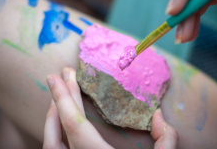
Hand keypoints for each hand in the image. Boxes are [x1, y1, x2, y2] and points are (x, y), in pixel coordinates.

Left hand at [43, 67, 177, 148]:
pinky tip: (62, 128)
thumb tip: (158, 115)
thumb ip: (165, 140)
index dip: (64, 97)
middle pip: (59, 130)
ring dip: (53, 119)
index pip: (75, 124)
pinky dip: (55, 135)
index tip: (57, 75)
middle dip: (59, 100)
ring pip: (51, 144)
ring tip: (58, 100)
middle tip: (60, 78)